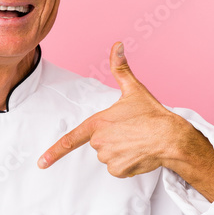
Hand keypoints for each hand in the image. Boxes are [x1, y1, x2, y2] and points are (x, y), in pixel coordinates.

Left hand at [37, 42, 191, 177]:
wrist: (172, 138)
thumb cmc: (152, 114)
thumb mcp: (134, 89)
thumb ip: (120, 68)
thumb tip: (117, 44)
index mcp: (98, 123)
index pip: (71, 139)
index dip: (54, 152)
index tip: (41, 163)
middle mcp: (100, 142)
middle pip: (99, 143)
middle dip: (112, 138)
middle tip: (130, 131)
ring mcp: (109, 157)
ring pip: (109, 156)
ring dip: (120, 151)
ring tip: (137, 141)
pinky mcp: (120, 170)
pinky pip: (118, 168)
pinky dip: (128, 163)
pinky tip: (139, 153)